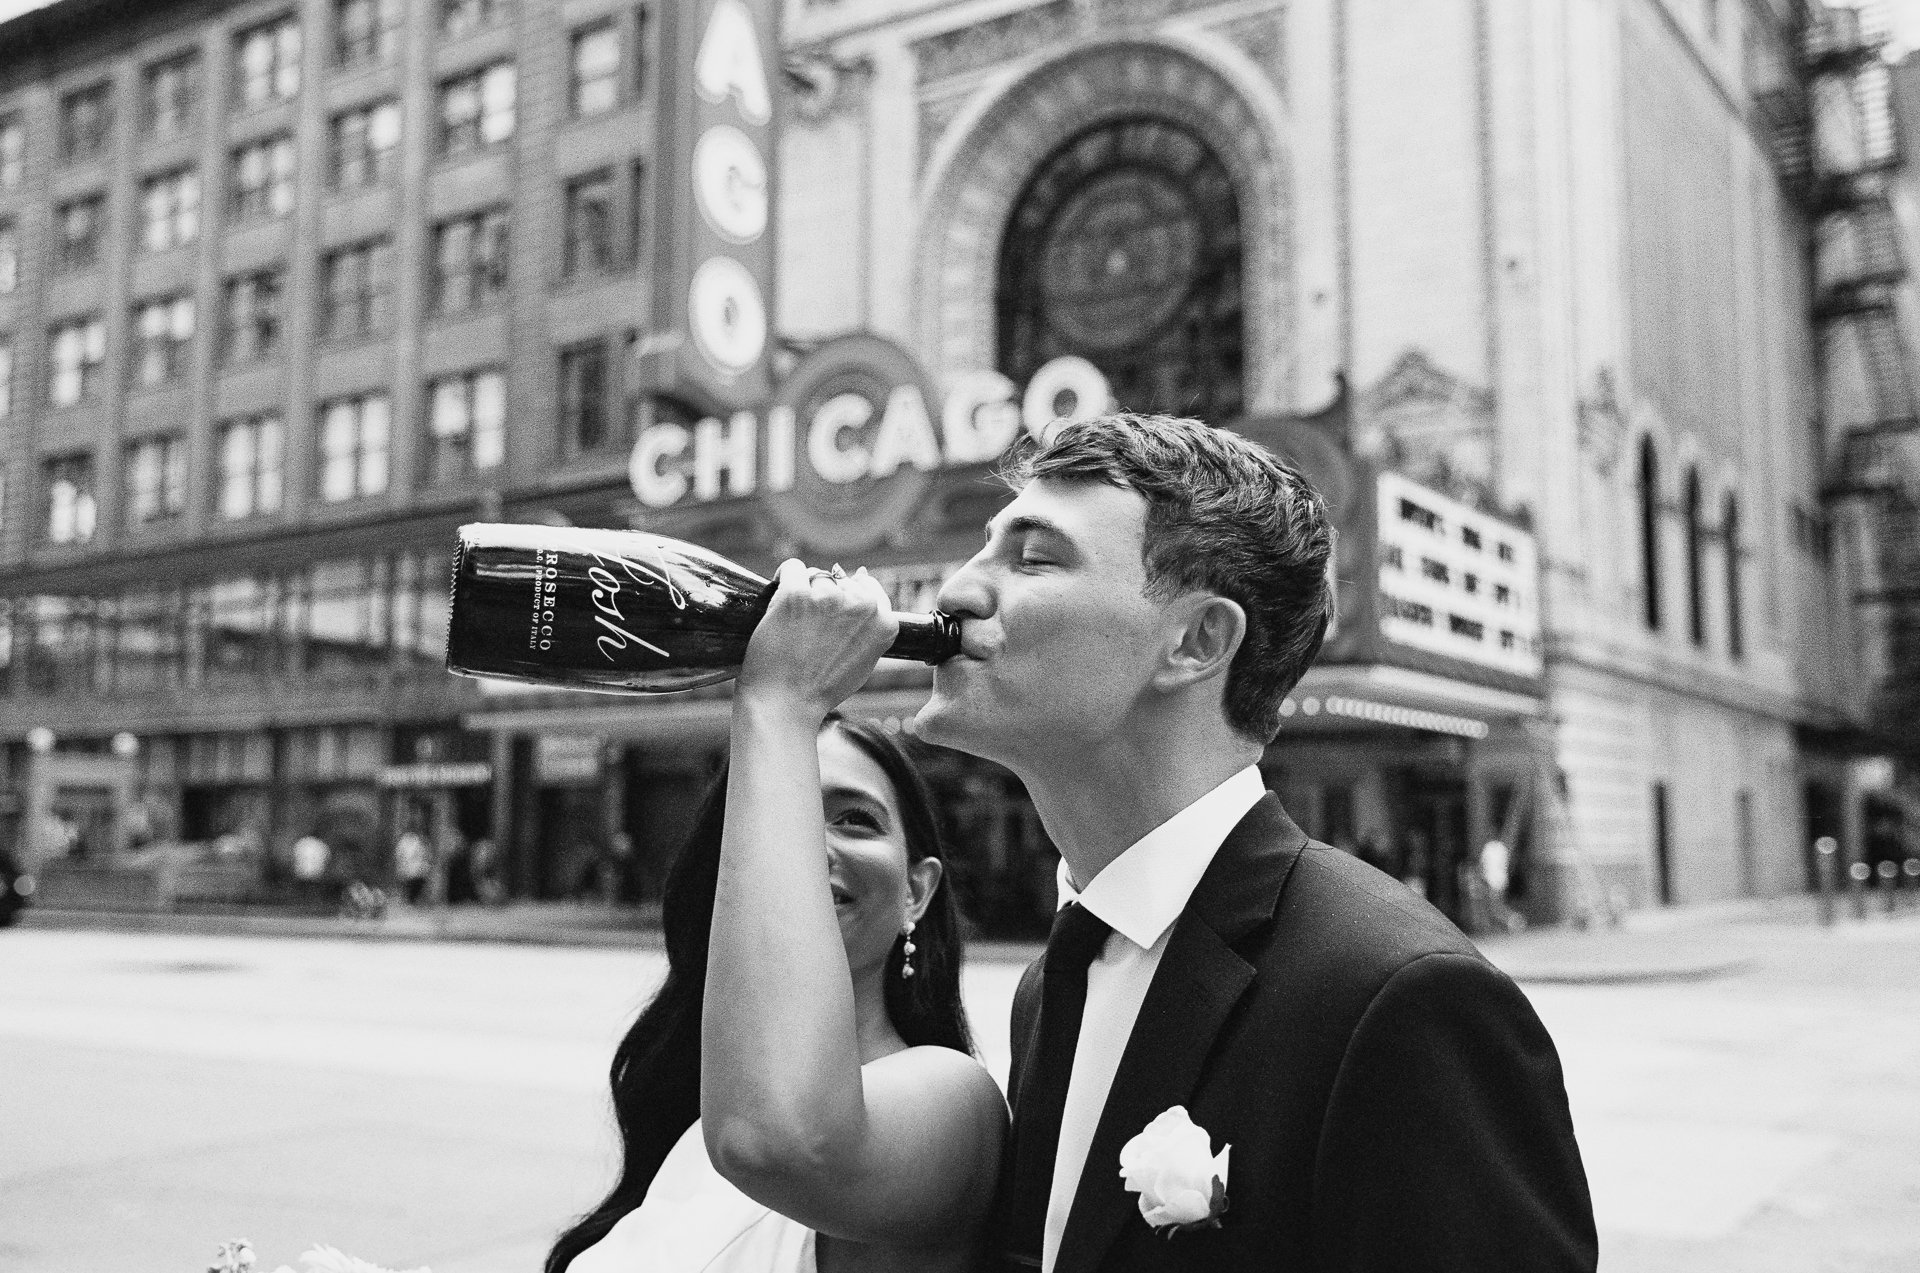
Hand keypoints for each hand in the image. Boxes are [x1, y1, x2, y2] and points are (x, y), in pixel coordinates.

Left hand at [738, 560, 898, 718]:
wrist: (786, 704)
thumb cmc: (821, 688)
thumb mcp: (864, 661)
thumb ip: (869, 626)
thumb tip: (863, 578)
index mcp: (884, 623)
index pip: (869, 588)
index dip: (846, 600)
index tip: (831, 618)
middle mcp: (862, 606)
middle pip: (842, 580)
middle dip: (826, 595)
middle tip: (809, 627)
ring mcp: (829, 598)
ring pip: (816, 575)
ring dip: (803, 591)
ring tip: (793, 624)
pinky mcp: (797, 595)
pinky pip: (792, 568)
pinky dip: (784, 578)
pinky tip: (780, 598)